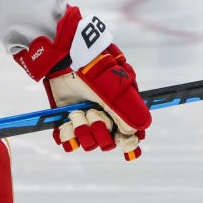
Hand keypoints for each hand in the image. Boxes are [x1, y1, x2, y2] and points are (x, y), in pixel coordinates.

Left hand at [14, 6, 150, 160]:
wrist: (66, 58)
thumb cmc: (94, 70)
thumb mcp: (114, 90)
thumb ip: (127, 113)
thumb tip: (136, 134)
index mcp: (120, 110)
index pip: (129, 135)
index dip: (128, 143)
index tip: (121, 141)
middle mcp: (104, 117)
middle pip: (107, 143)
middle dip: (99, 130)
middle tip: (91, 112)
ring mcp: (85, 119)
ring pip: (88, 143)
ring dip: (82, 130)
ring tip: (75, 113)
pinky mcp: (67, 120)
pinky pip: (68, 141)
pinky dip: (66, 136)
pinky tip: (66, 125)